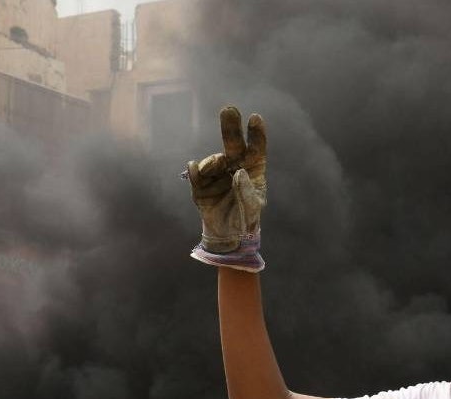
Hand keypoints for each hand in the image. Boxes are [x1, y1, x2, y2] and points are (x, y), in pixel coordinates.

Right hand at [185, 106, 267, 271]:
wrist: (226, 236)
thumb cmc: (245, 219)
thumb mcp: (252, 209)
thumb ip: (246, 191)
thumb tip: (237, 171)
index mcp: (252, 170)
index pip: (256, 149)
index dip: (255, 134)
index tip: (254, 118)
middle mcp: (234, 167)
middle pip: (233, 144)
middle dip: (230, 127)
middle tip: (228, 110)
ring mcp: (217, 175)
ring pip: (213, 160)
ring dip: (212, 161)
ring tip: (211, 168)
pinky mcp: (201, 185)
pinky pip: (196, 174)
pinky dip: (195, 171)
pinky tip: (194, 168)